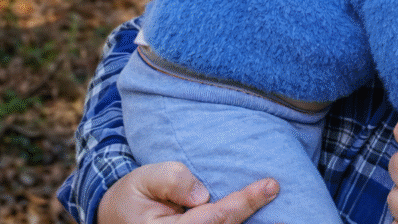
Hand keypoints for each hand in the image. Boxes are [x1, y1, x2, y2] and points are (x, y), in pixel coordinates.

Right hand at [98, 161, 279, 223]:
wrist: (117, 218)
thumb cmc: (133, 196)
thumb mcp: (143, 179)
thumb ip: (171, 179)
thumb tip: (202, 194)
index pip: (217, 218)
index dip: (245, 202)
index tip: (271, 186)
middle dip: (255, 214)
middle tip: (281, 192)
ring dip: (254, 221)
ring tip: (280, 206)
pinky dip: (240, 222)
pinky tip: (264, 213)